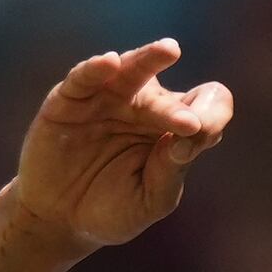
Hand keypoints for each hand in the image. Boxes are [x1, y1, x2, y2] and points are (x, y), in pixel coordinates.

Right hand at [4, 42, 233, 256]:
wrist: (59, 221)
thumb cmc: (112, 210)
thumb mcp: (150, 200)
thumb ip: (172, 171)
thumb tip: (191, 135)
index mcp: (172, 127)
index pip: (207, 103)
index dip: (212, 113)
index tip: (202, 135)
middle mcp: (143, 106)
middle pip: (167, 93)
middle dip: (176, 110)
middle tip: (189, 124)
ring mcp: (106, 99)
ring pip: (132, 70)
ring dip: (150, 59)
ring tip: (169, 50)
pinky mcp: (69, 99)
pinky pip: (84, 77)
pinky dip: (96, 68)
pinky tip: (110, 63)